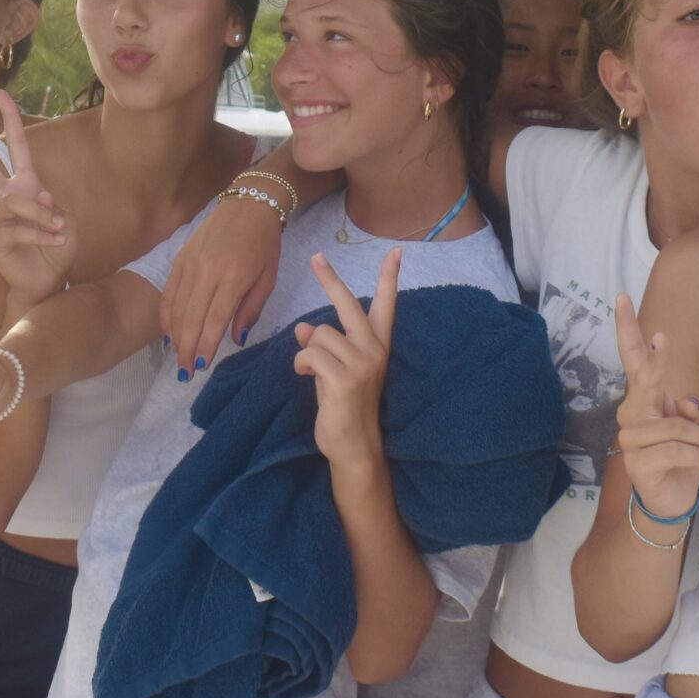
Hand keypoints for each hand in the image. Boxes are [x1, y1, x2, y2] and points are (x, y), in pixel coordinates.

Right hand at [0, 90, 75, 300]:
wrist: (48, 282)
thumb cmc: (56, 249)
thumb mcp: (67, 223)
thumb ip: (53, 207)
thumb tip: (36, 196)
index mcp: (26, 185)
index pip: (16, 146)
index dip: (9, 118)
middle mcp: (7, 197)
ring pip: (14, 202)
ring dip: (41, 215)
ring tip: (59, 229)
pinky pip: (17, 227)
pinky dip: (41, 234)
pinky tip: (57, 241)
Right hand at [159, 184, 285, 374]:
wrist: (248, 205)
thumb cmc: (264, 244)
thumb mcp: (268, 278)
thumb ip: (251, 309)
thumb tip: (236, 339)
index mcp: (234, 277)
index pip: (214, 318)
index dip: (206, 344)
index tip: (202, 366)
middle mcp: (207, 271)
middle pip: (191, 317)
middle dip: (187, 348)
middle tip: (185, 373)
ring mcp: (190, 264)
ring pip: (176, 307)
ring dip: (175, 336)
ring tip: (177, 359)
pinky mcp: (180, 258)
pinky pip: (169, 292)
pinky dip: (166, 315)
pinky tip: (169, 333)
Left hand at [295, 249, 397, 477]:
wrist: (355, 446)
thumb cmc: (344, 407)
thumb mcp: (335, 371)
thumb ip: (326, 348)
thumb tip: (303, 329)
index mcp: (377, 345)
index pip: (386, 305)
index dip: (389, 278)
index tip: (397, 251)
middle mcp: (374, 349)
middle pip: (348, 304)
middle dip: (330, 279)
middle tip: (316, 257)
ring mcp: (362, 362)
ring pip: (319, 334)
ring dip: (308, 352)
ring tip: (315, 374)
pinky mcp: (346, 378)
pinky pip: (310, 354)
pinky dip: (301, 365)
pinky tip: (309, 379)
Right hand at [611, 289, 698, 524]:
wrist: (671, 500)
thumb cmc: (683, 456)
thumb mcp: (697, 428)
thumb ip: (693, 410)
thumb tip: (685, 401)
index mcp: (646, 399)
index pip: (634, 359)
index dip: (629, 330)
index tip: (624, 300)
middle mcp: (633, 414)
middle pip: (643, 380)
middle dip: (654, 361)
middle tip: (662, 340)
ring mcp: (631, 439)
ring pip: (677, 426)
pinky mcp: (639, 463)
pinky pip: (679, 449)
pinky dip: (698, 457)